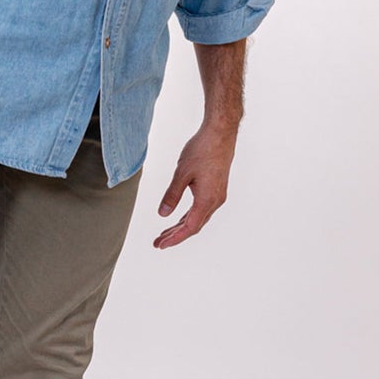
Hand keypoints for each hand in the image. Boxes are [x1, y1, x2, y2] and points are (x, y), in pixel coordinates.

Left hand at [153, 121, 236, 247]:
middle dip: (175, 235)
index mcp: (207, 200)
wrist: (220, 133)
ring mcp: (218, 195)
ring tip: (165, 233)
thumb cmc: (202, 150)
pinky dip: (189, 216)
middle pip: (194, 226)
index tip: (161, 245)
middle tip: (158, 242)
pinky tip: (180, 218)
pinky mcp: (217, 189)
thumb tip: (162, 214)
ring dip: (182, 227)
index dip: (174, 238)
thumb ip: (172, 195)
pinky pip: (202, 209)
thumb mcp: (181, 173)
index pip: (190, 227)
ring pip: (198, 218)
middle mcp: (215, 201)